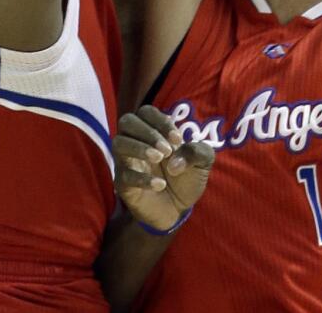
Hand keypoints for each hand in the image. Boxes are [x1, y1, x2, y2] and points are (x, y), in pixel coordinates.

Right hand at [113, 105, 213, 232]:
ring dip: (140, 148)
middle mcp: (135, 142)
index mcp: (153, 131)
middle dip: (148, 131)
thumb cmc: (187, 178)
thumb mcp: (203, 162)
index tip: (178, 139)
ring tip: (160, 159)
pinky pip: (124, 175)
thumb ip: (198, 151)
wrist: (180, 209)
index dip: (161, 121)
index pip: (146, 112)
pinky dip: (143, 178)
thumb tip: (175, 161)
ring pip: (118, 143)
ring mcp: (126, 162)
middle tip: (166, 150)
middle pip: (126, 121)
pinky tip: (161, 184)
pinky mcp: (123, 184)